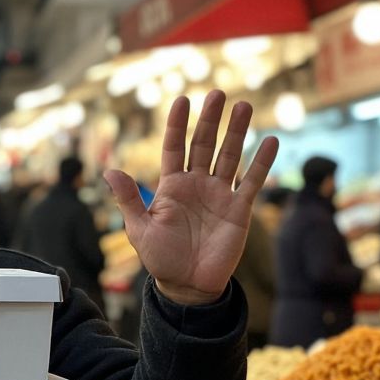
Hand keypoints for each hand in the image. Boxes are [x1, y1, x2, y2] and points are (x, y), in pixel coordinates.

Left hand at [103, 90, 278, 305]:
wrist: (188, 285)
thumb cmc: (161, 258)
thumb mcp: (140, 229)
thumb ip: (129, 199)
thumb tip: (109, 171)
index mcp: (171, 186)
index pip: (174, 147)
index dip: (177, 124)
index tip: (182, 99)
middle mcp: (197, 184)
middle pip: (204, 144)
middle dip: (211, 119)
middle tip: (218, 93)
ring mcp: (219, 194)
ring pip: (230, 156)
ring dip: (237, 132)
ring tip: (245, 106)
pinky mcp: (239, 209)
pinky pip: (252, 181)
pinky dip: (261, 162)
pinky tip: (269, 140)